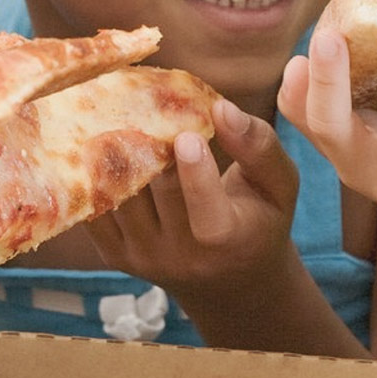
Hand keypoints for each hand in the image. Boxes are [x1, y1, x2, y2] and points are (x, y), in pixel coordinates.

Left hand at [86, 100, 304, 297]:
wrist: (228, 279)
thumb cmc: (259, 217)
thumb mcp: (279, 185)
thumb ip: (260, 146)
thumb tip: (221, 108)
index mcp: (230, 241)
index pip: (209, 214)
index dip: (196, 175)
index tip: (189, 135)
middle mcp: (184, 258)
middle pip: (159, 190)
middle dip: (153, 141)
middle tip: (147, 98)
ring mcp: (145, 258)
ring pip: (122, 193)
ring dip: (120, 149)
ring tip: (121, 110)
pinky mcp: (115, 256)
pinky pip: (97, 207)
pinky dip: (98, 173)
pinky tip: (104, 140)